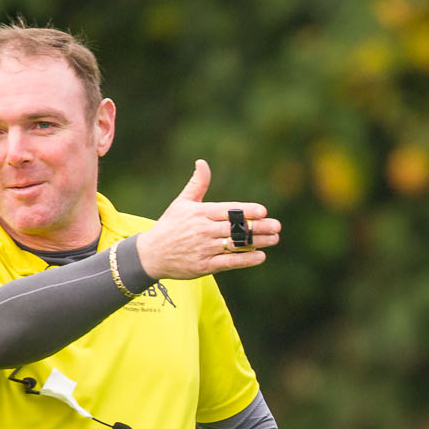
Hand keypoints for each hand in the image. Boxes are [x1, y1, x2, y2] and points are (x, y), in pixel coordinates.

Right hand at [135, 159, 281, 281]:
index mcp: (199, 213)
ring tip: (275, 239)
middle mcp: (202, 230)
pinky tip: (261, 256)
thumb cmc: (169, 226)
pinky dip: (245, 260)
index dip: (246, 211)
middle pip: (235, 228)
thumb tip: (202, 162)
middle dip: (258, 227)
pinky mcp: (204, 266)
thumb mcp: (181, 203)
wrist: (151, 254)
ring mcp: (204, 249)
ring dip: (257, 242)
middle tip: (277, 225)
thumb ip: (197, 184)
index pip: (227, 211)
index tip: (263, 211)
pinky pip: (229, 262)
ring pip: (235, 245)